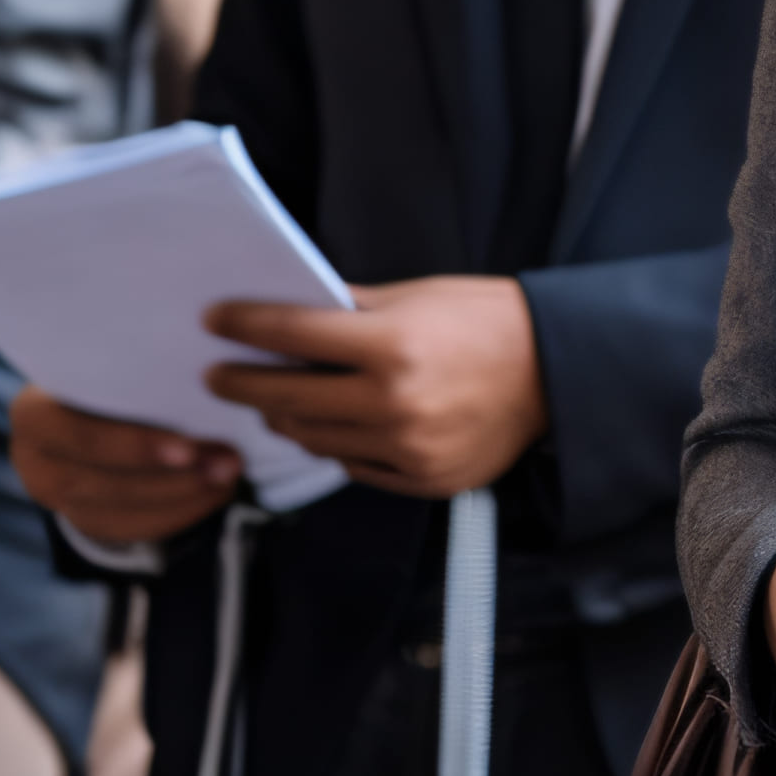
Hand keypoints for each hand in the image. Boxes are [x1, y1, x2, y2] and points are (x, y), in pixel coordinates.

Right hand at [12, 386, 241, 545]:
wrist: (104, 406)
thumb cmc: (122, 373)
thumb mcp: (126, 364)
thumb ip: (145, 370)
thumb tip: (208, 378)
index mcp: (33, 409)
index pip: (71, 431)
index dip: (129, 445)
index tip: (187, 448)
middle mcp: (33, 455)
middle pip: (91, 479)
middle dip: (164, 476)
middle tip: (226, 464)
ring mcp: (54, 492)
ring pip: (113, 508)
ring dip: (179, 494)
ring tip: (228, 473)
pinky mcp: (83, 517)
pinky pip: (129, 527)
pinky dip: (177, 512)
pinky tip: (216, 492)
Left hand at [202, 276, 548, 498]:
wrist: (559, 371)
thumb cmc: (491, 322)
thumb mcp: (420, 296)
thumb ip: (353, 309)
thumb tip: (291, 315)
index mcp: (394, 345)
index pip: (292, 335)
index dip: (244, 326)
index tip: (215, 322)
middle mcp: (396, 402)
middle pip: (287, 397)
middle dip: (242, 382)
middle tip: (218, 374)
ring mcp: (408, 447)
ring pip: (313, 438)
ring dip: (285, 417)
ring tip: (275, 401)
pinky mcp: (423, 479)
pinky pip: (354, 464)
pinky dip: (337, 443)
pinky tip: (332, 425)